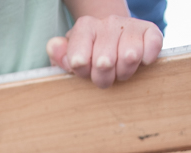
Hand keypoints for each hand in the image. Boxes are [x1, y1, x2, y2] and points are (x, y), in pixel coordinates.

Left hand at [47, 15, 162, 87]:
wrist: (115, 41)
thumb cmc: (89, 56)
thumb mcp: (70, 58)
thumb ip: (59, 56)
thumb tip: (54, 47)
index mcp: (85, 28)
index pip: (79, 58)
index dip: (82, 72)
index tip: (84, 71)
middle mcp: (108, 22)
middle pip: (104, 63)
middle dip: (103, 78)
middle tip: (103, 76)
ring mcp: (130, 25)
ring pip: (129, 57)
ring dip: (124, 72)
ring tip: (119, 70)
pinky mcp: (150, 31)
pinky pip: (151, 49)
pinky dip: (146, 60)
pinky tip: (139, 62)